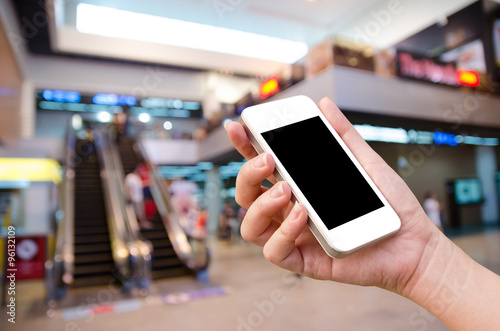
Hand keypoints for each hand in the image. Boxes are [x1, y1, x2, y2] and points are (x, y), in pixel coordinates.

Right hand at [226, 97, 441, 294]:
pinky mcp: (304, 260)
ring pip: (251, 225)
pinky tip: (303, 214)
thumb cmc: (390, 204)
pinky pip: (274, 251)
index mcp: (300, 186)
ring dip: (261, 204)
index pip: (262, 166)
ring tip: (288, 189)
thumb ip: (343, 135)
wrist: (415, 243)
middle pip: (247, 195)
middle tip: (268, 159)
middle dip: (247, 174)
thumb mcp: (365, 163)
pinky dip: (283, 231)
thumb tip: (325, 104)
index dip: (244, 146)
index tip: (238, 125)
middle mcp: (290, 210)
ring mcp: (295, 236)